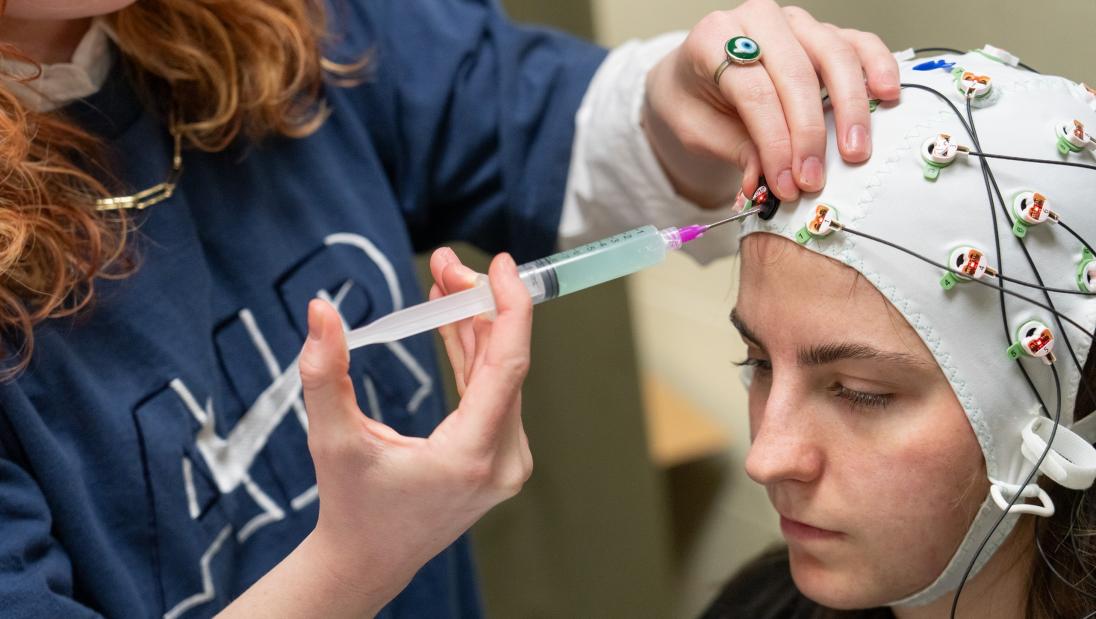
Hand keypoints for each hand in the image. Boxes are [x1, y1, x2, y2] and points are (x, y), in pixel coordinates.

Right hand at [296, 250, 532, 612]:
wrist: (368, 560)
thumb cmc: (351, 506)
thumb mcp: (331, 440)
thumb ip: (324, 373)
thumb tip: (321, 310)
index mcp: (471, 456)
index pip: (509, 365)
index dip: (509, 308)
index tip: (504, 264)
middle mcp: (503, 461)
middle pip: (506, 363)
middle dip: (478, 305)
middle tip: (445, 263)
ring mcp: (506, 462)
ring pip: (502, 376)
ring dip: (475, 327)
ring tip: (444, 281)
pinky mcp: (498, 458)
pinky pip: (495, 393)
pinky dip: (475, 356)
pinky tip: (453, 320)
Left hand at [643, 0, 899, 205]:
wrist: (692, 77)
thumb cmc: (694, 102)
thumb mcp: (698, 132)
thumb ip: (736, 151)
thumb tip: (768, 183)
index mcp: (712, 39)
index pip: (754, 93)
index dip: (775, 142)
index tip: (787, 184)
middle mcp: (756, 20)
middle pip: (796, 74)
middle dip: (809, 134)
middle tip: (816, 179)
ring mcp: (794, 22)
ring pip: (833, 54)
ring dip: (850, 107)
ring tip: (855, 151)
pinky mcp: (822, 32)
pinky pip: (857, 42)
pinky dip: (877, 65)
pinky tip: (888, 94)